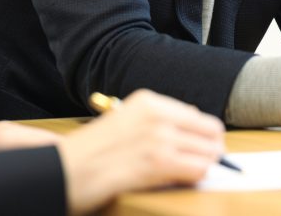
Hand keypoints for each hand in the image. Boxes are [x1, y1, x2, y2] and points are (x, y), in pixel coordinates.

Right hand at [58, 89, 224, 214]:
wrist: (68, 169)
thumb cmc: (93, 150)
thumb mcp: (125, 119)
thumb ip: (159, 118)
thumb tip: (195, 120)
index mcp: (149, 101)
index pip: (200, 117)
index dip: (207, 137)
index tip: (206, 148)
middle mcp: (157, 115)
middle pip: (211, 133)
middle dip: (212, 151)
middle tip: (206, 163)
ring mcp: (159, 138)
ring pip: (209, 153)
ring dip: (206, 166)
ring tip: (191, 173)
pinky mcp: (158, 163)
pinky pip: (198, 169)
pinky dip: (197, 177)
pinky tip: (183, 180)